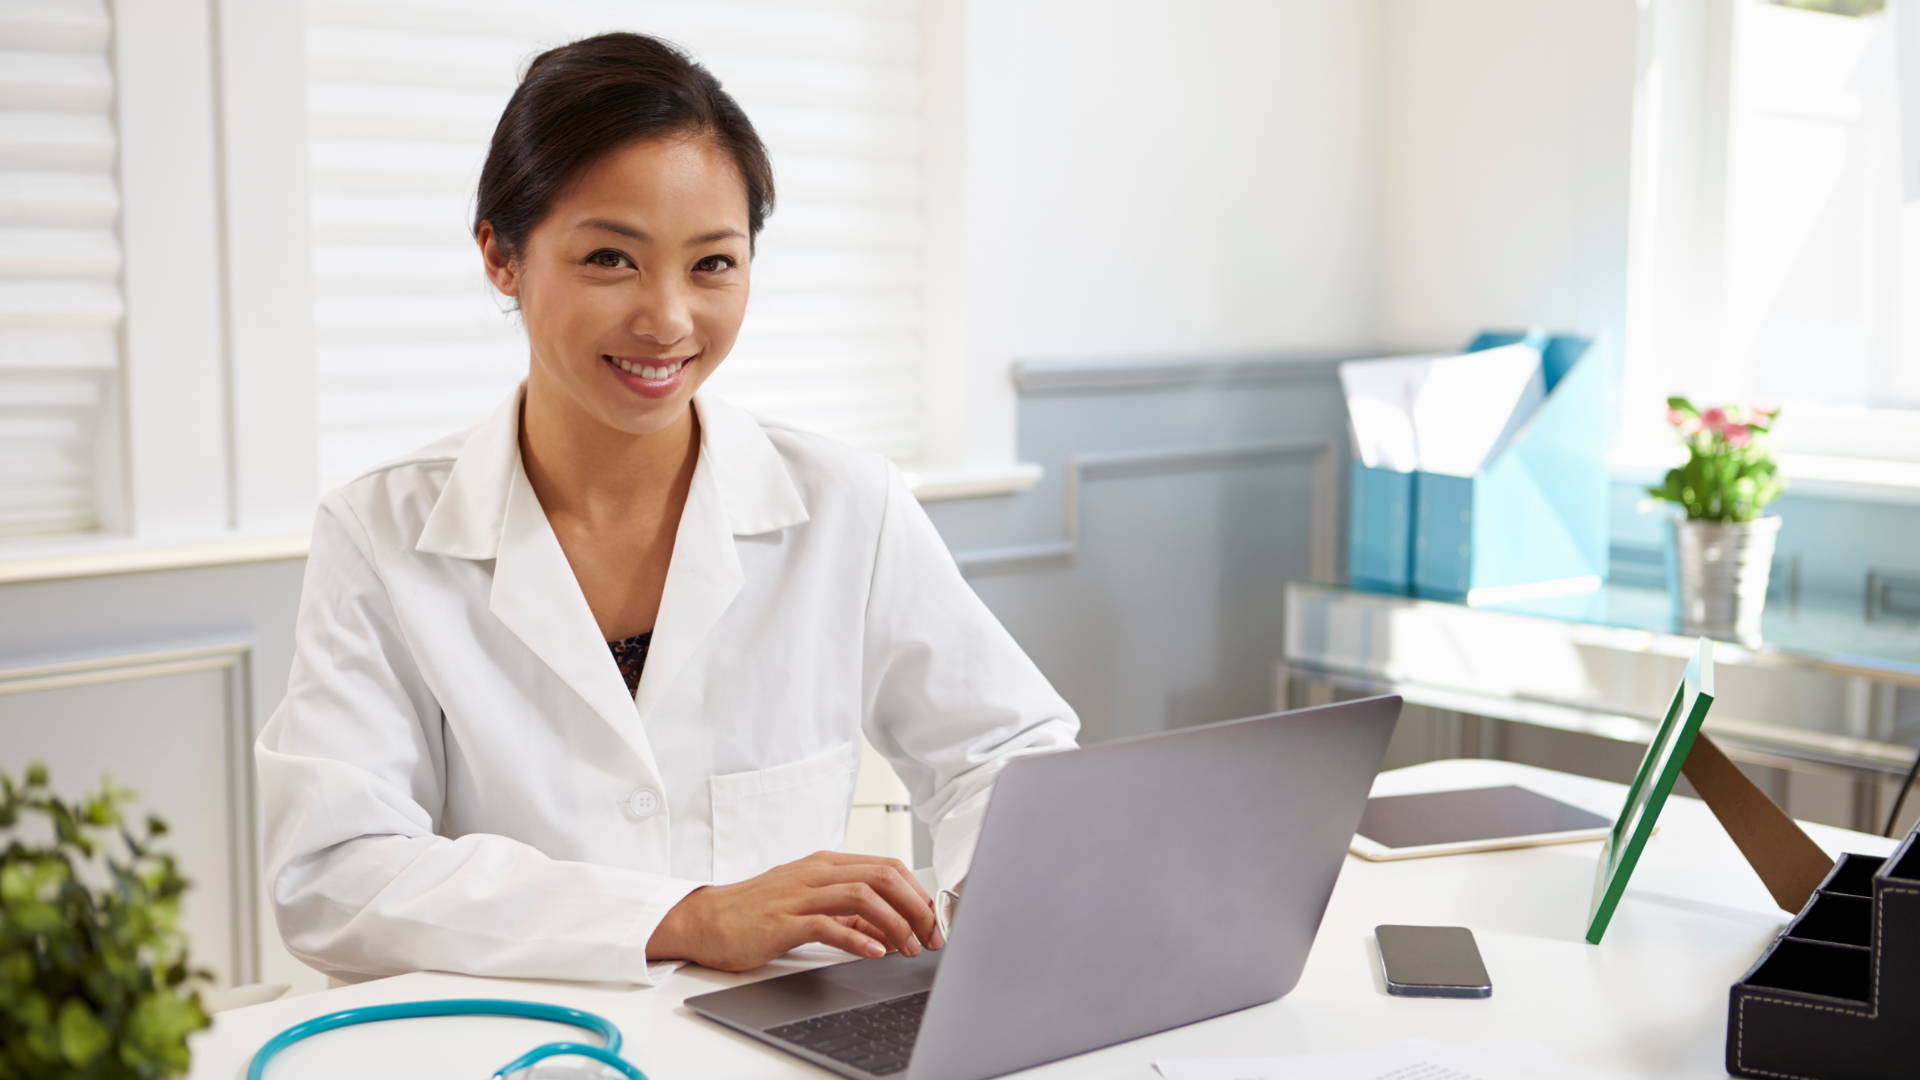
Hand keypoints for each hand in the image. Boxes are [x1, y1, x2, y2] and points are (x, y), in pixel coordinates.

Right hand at [647, 851, 944, 972]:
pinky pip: (827, 924)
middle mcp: (816, 873)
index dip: (918, 893)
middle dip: (915, 907)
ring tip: (910, 947)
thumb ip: (847, 911)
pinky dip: (857, 938)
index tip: (934, 920)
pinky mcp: (782, 922)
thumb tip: (888, 926)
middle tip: (932, 936)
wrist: (705, 920)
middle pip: (882, 876)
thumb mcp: (809, 903)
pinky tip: (875, 951)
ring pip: (861, 895)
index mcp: (826, 864)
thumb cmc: (756, 912)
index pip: (887, 866)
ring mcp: (799, 894)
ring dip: (895, 923)